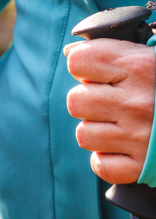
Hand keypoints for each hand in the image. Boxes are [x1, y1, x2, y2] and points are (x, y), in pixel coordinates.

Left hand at [65, 39, 155, 183]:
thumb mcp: (153, 57)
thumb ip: (114, 51)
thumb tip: (71, 52)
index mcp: (142, 68)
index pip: (78, 61)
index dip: (87, 66)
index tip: (103, 72)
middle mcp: (138, 102)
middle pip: (75, 100)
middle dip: (90, 100)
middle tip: (114, 101)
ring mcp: (139, 136)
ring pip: (84, 134)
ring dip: (98, 130)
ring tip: (122, 124)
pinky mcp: (141, 167)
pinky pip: (101, 165)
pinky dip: (108, 159)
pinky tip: (125, 147)